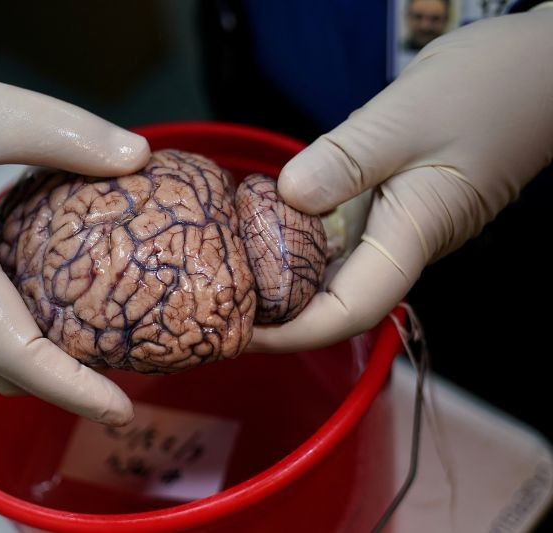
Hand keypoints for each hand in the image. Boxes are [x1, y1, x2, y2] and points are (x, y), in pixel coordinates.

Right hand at [0, 44, 149, 424]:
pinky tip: (52, 301)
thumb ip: (66, 134)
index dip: (72, 388)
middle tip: (124, 374)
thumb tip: (139, 157)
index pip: (14, 353)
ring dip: (38, 363)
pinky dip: (16, 333)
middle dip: (63, 386)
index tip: (121, 409)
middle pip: (1, 367)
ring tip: (97, 344)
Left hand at [250, 8, 552, 352]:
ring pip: (334, 267)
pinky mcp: (390, 201)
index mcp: (409, 238)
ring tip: (230, 273)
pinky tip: (265, 224)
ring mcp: (396, 224)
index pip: (346, 311)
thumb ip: (346, 161)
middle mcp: (401, 243)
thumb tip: (288, 197)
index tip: (240, 330)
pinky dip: (299, 235)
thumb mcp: (406, 119)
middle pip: (333, 300)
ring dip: (283, 276)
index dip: (291, 333)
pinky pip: (339, 231)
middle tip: (219, 303)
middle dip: (276, 312)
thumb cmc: (488, 91)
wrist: (537, 71)